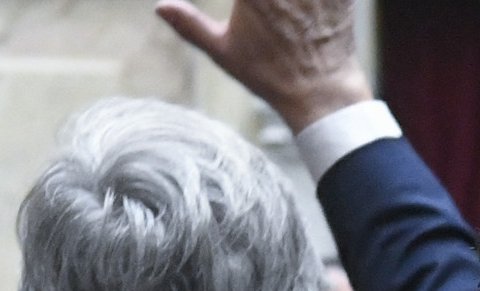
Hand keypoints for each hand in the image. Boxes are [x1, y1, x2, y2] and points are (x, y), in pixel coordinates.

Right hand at [153, 0, 373, 132]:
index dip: (244, 1)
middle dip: (263, 2)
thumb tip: (159, 6)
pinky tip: (305, 9)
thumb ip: (190, 24)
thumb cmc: (269, 75)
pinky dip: (317, 1)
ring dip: (289, 1)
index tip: (244, 6)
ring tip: (282, 10)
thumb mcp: (223, 51)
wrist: (321, 93)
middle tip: (257, 10)